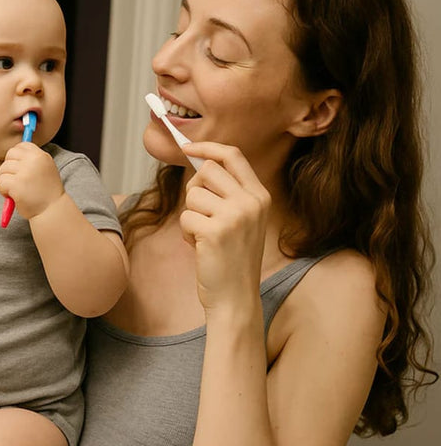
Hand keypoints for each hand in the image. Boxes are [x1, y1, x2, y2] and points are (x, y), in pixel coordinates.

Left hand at [0, 142, 64, 219]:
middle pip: (10, 154)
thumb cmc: (47, 193)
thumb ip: (33, 160)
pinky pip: (0, 181)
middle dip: (9, 168)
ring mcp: (25, 172)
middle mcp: (34, 161)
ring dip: (5, 181)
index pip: (22, 145)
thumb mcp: (46, 170)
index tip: (20, 169)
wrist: (52, 211)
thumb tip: (14, 151)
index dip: (17, 157)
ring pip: (3, 169)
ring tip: (16, 190)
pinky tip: (12, 196)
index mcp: (42, 156)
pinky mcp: (17, 184)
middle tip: (16, 180)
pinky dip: (3, 190)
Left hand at [179, 142, 270, 310]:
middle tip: (199, 212)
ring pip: (192, 195)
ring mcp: (235, 216)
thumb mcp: (241, 221)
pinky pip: (185, 217)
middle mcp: (251, 202)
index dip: (207, 147)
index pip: (233, 156)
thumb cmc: (232, 260)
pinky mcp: (215, 231)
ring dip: (189, 216)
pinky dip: (186, 233)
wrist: (236, 298)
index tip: (188, 148)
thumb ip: (228, 194)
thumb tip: (199, 164)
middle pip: (207, 170)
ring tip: (202, 236)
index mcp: (260, 196)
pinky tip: (199, 247)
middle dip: (193, 189)